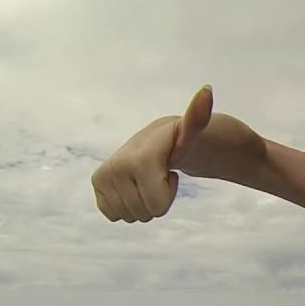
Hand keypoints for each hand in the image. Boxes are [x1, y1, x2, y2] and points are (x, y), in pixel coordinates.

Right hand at [91, 86, 212, 222]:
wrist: (158, 140)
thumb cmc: (180, 139)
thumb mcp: (193, 130)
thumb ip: (198, 115)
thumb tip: (207, 89)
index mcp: (138, 160)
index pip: (158, 208)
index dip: (169, 192)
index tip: (168, 170)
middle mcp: (115, 167)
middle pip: (145, 214)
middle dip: (157, 197)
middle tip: (158, 172)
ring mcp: (102, 177)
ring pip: (131, 216)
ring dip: (143, 200)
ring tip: (148, 175)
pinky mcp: (97, 184)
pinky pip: (114, 214)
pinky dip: (128, 204)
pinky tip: (134, 183)